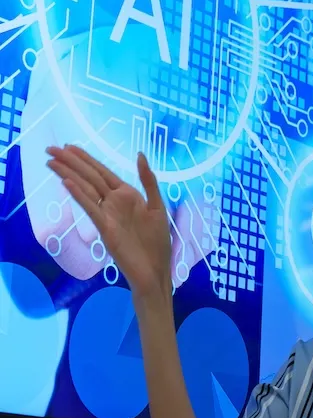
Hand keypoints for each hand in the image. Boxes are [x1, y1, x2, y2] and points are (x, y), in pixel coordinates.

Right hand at [22, 33, 212, 284]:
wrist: (154, 271)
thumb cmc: (157, 242)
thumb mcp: (157, 206)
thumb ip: (149, 181)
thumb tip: (139, 154)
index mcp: (128, 196)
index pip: (103, 172)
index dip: (86, 159)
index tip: (69, 146)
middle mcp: (114, 203)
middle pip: (91, 177)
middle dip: (72, 162)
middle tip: (50, 149)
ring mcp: (108, 215)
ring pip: (87, 189)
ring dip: (70, 174)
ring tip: (52, 161)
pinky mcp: (106, 228)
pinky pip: (92, 208)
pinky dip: (80, 194)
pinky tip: (68, 182)